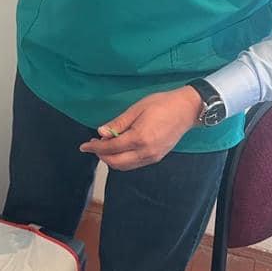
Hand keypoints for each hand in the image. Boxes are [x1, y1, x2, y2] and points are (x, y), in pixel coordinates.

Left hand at [79, 86, 202, 170]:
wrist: (187, 109)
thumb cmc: (162, 104)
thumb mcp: (136, 109)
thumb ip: (118, 123)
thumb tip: (101, 132)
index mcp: (140, 138)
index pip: (111, 149)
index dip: (95, 148)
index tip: (84, 145)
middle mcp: (146, 152)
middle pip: (116, 162)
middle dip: (101, 156)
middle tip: (94, 144)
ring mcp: (153, 157)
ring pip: (125, 166)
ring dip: (112, 159)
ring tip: (105, 145)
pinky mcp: (157, 157)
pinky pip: (134, 164)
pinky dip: (123, 159)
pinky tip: (119, 148)